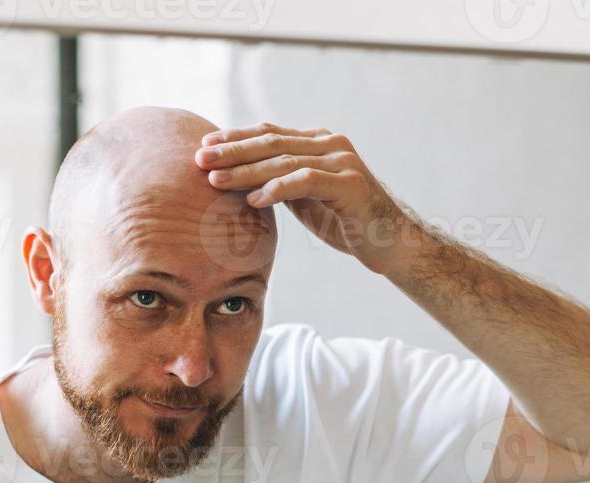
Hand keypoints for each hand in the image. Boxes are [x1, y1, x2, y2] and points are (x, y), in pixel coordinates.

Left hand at [194, 123, 410, 275]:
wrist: (390, 243)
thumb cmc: (346, 222)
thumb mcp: (306, 197)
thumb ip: (281, 181)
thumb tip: (242, 179)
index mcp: (318, 142)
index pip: (269, 133)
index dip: (235, 137)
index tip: (203, 144)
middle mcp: (330, 144)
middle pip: (272, 142)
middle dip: (232, 150)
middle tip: (199, 158)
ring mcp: (342, 161)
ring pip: (284, 160)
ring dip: (246, 170)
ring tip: (216, 180)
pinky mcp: (350, 184)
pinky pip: (306, 181)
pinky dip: (277, 189)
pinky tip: (253, 199)